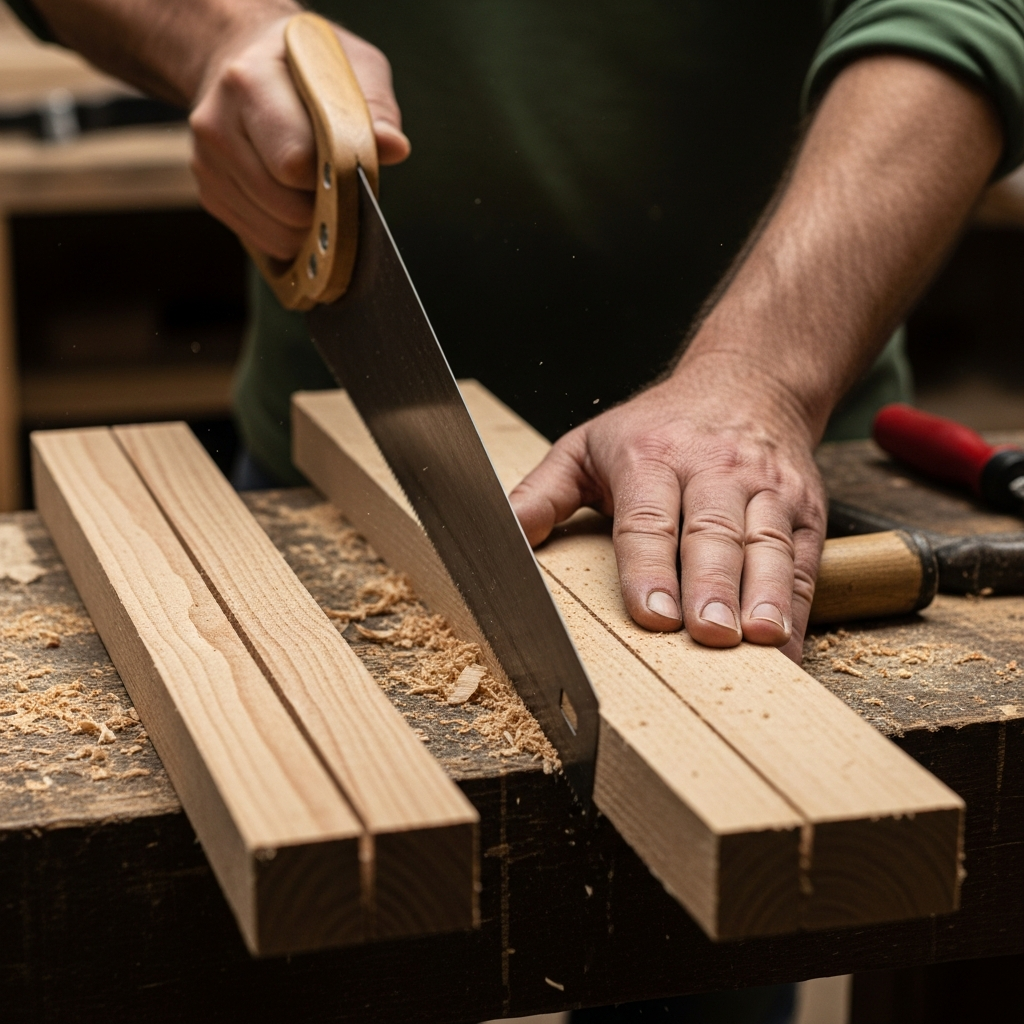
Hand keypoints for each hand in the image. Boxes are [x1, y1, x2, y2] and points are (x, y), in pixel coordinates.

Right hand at [189, 15, 409, 259]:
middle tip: (340, 183)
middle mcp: (217, 124)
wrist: (243, 60)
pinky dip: (291, 233)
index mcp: (249, 82)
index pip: (295, 161)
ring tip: (319, 190)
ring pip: (278, 232)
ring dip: (312, 226)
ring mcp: (206, 163)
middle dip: (327, 206)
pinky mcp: (209, 192)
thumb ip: (376, 106)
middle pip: (287, 205)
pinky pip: (264, 240)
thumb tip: (394, 147)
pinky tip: (296, 200)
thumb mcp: (350, 66)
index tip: (353, 170)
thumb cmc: (308, 67)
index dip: (334, 176)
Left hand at [510, 353, 826, 662]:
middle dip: (712, 585)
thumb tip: (503, 534)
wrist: (750, 380)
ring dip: (765, 595)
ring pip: (767, 544)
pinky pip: (802, 560)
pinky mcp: (804, 508)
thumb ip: (542, 493)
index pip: (648, 517)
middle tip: (709, 633)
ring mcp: (765, 488)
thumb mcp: (587, 446)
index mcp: (652, 456)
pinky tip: (785, 644)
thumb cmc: (658, 425)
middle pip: (713, 532)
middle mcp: (713, 468)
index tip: (652, 612)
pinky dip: (797, 605)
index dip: (650, 566)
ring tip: (759, 640)